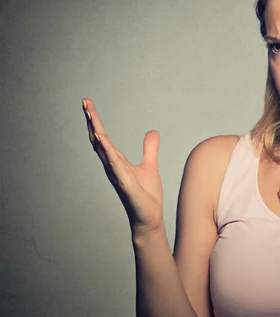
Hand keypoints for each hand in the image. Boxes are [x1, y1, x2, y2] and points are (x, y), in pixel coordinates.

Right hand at [83, 98, 163, 234]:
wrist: (149, 217)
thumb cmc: (146, 194)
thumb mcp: (150, 165)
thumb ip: (149, 149)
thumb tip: (153, 131)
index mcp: (116, 161)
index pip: (103, 137)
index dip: (96, 121)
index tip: (88, 104)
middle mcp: (112, 166)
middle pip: (98, 139)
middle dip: (92, 121)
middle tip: (85, 102)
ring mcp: (117, 175)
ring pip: (104, 150)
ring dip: (97, 133)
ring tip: (91, 116)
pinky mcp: (126, 185)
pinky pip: (115, 166)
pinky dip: (108, 153)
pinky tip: (103, 141)